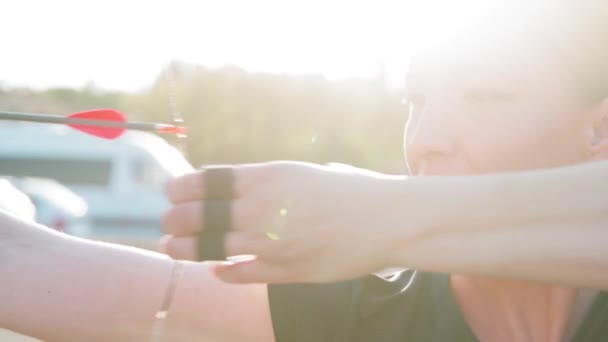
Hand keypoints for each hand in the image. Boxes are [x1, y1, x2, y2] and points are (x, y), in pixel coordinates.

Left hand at [161, 161, 418, 283]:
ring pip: (209, 247)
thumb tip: (227, 190)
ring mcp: (271, 242)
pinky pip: (239, 273)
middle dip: (174, 218)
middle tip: (167, 220)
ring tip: (170, 245)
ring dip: (184, 247)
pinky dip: (223, 271)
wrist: (388, 219)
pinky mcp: (285, 270)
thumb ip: (263, 183)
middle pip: (197, 215)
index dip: (180, 188)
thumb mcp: (301, 174)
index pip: (205, 181)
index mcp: (268, 176)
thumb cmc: (349, 190)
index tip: (171, 191)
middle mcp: (263, 207)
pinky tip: (216, 269)